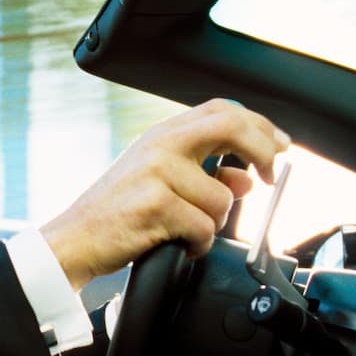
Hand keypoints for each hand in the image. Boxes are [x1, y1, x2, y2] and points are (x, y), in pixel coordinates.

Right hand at [41, 98, 289, 289]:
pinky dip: (198, 245)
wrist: (75, 240)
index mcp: (163, 134)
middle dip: (262, 151)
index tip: (279, 147)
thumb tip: (246, 179)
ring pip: (222, 198)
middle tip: (270, 177)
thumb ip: (205, 174)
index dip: (260, 125)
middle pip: (230, 126)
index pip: (223, 110)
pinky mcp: (155, 204)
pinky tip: (178, 245)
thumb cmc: (117, 213)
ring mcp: (157, 172)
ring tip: (186, 232)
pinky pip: (205, 228)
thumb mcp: (160, 183)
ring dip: (214, 225)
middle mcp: (160, 144)